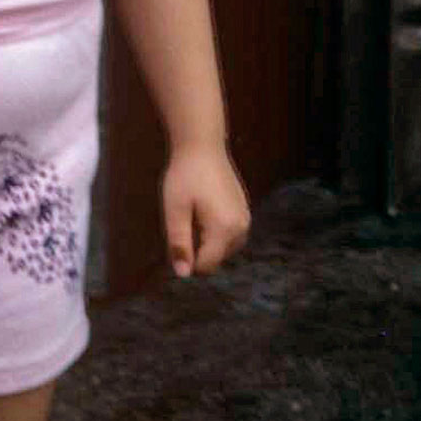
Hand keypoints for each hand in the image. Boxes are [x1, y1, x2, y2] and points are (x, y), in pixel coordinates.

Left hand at [161, 141, 250, 276]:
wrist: (203, 146)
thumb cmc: (185, 177)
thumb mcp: (175, 211)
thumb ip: (179, 244)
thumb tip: (183, 274)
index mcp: (224, 230)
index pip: (205, 266)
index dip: (186, 260)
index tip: (175, 236)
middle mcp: (241, 228)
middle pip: (214, 259)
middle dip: (196, 249)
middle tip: (184, 219)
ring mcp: (245, 220)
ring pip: (222, 250)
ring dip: (205, 242)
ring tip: (194, 214)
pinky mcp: (244, 213)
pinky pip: (228, 237)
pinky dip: (213, 233)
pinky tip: (203, 210)